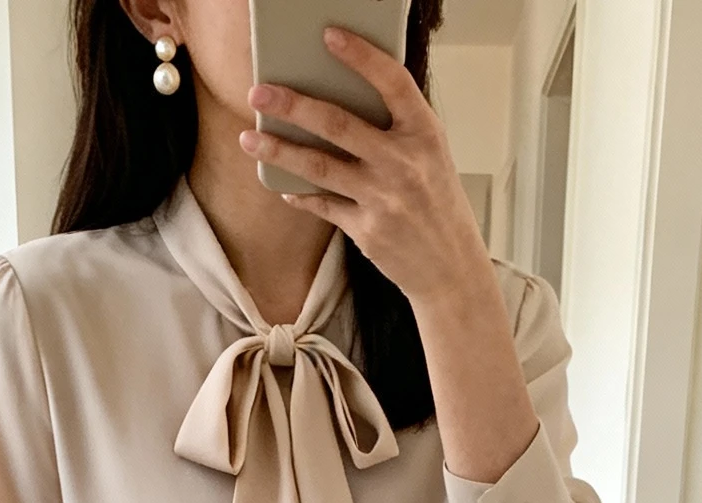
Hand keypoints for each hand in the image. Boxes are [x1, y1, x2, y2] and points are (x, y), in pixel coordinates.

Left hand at [242, 29, 489, 309]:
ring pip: (320, 166)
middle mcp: (403, 163)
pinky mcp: (366, 231)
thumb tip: (344, 98)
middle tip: (259, 92)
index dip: (360, 56)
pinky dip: (301, 195)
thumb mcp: (431, 155)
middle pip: (338, 124)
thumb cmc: (438, 205)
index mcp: (424, 134)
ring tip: (249, 138)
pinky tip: (283, 187)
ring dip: (279, 150)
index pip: (392, 82)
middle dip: (293, 105)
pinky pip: (323, 205)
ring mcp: (383, 198)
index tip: (329, 36)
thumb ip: (397, 127)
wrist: (451, 267)